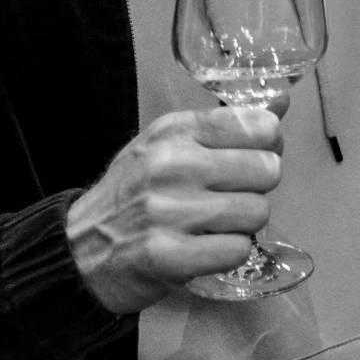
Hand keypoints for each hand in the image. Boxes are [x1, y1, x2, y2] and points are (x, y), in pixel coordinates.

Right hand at [67, 106, 284, 312]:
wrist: (77, 251)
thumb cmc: (132, 194)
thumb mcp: (169, 145)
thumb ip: (226, 127)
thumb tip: (282, 103)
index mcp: (175, 131)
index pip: (257, 125)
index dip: (267, 145)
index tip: (250, 158)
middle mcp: (172, 164)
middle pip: (267, 170)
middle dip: (256, 189)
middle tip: (228, 199)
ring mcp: (168, 211)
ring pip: (257, 212)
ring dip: (243, 225)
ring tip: (213, 226)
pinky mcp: (168, 256)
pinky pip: (237, 250)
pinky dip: (228, 254)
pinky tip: (204, 249)